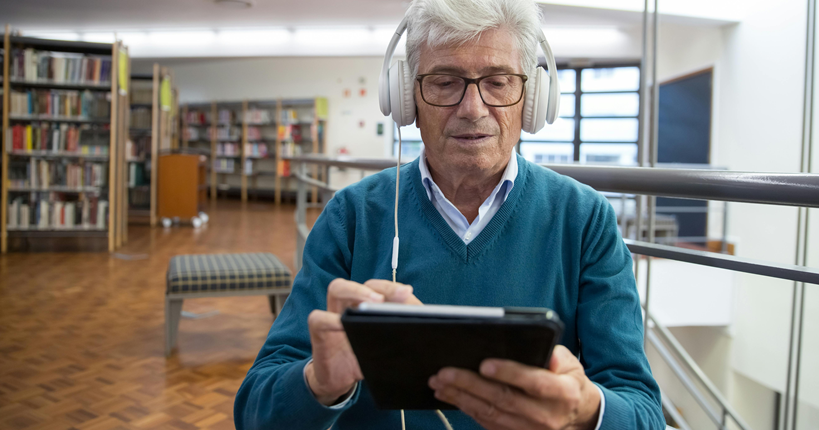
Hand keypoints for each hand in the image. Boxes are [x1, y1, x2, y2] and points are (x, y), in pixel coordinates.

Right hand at [306, 279, 421, 404]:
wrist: (342, 380)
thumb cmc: (367, 356)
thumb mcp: (387, 341)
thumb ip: (400, 325)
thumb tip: (421, 317)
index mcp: (367, 303)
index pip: (378, 286)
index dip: (391, 287)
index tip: (407, 293)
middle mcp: (350, 304)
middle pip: (364, 280)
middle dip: (374, 287)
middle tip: (387, 298)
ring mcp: (333, 315)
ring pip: (337, 289)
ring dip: (355, 291)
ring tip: (371, 303)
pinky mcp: (319, 332)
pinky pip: (318, 318)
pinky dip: (329, 320)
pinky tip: (342, 326)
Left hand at [428, 345, 600, 429]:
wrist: (576, 415)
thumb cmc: (568, 381)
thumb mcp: (570, 363)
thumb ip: (554, 355)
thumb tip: (534, 347)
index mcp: (562, 393)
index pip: (534, 383)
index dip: (509, 373)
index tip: (484, 363)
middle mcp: (545, 415)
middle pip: (503, 399)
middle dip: (470, 384)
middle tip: (445, 372)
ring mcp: (528, 429)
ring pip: (489, 413)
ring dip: (460, 397)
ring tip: (439, 382)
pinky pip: (485, 422)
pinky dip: (465, 408)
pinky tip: (449, 395)